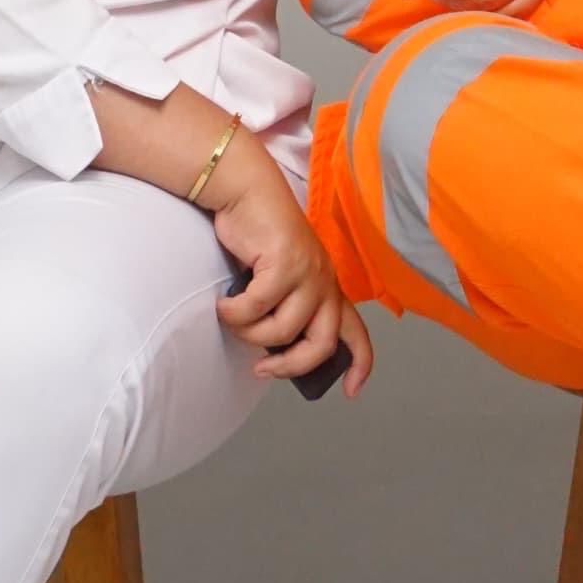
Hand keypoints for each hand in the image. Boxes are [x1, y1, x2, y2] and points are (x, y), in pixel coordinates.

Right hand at [205, 138, 373, 391]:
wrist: (247, 191)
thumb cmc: (258, 237)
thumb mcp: (280, 277)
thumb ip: (286, 307)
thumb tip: (272, 351)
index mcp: (328, 288)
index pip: (356, 332)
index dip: (360, 365)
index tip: (352, 392)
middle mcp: (325, 282)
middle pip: (320, 345)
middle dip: (289, 366)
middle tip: (261, 369)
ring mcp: (308, 272)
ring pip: (282, 330)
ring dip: (249, 333)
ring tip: (232, 317)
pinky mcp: (285, 262)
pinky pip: (256, 307)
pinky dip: (234, 312)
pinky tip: (223, 303)